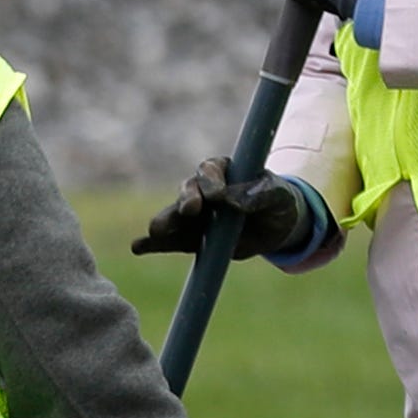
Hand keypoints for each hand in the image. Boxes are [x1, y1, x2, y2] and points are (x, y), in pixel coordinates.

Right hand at [133, 156, 323, 260]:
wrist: (275, 229)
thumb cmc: (278, 203)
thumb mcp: (279, 196)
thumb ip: (261, 193)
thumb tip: (234, 201)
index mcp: (223, 171)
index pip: (209, 170)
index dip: (210, 181)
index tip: (217, 197)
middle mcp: (202, 190)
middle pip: (187, 191)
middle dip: (186, 200)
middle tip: (189, 211)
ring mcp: (194, 216)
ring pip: (175, 217)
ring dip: (165, 223)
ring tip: (155, 232)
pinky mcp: (190, 239)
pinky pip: (170, 242)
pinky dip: (153, 245)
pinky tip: (138, 247)